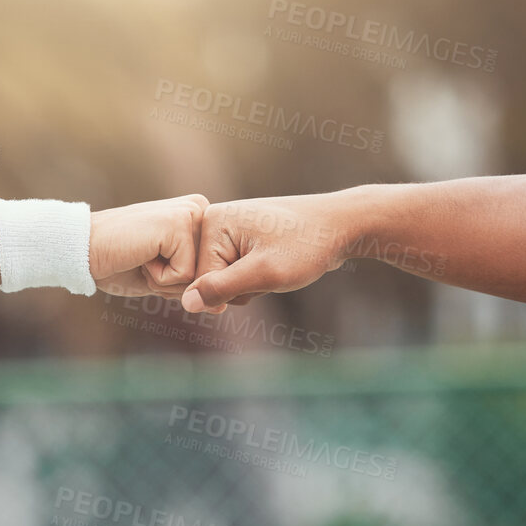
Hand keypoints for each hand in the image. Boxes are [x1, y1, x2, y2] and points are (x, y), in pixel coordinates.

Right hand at [88, 194, 208, 297]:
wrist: (83, 249)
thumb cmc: (120, 264)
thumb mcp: (164, 279)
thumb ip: (194, 288)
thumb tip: (223, 306)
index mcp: (198, 217)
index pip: (212, 270)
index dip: (180, 281)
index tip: (151, 261)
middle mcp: (199, 209)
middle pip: (208, 273)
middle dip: (175, 282)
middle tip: (145, 261)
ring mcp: (190, 213)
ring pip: (199, 276)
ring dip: (167, 280)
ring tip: (143, 258)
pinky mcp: (179, 224)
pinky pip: (184, 276)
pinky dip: (159, 277)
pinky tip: (141, 255)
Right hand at [180, 195, 350, 313]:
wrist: (340, 226)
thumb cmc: (305, 247)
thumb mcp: (264, 273)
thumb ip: (222, 288)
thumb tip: (186, 303)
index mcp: (212, 223)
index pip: (200, 280)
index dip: (233, 290)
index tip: (262, 272)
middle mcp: (214, 222)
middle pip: (210, 281)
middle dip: (241, 287)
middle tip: (271, 269)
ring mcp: (228, 229)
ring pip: (226, 281)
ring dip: (251, 284)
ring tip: (276, 264)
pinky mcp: (241, 238)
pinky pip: (238, 273)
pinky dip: (257, 278)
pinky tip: (276, 263)